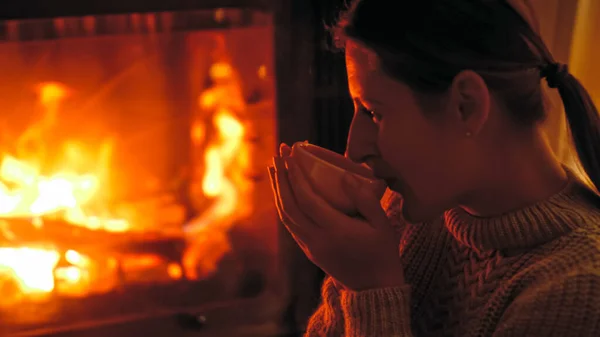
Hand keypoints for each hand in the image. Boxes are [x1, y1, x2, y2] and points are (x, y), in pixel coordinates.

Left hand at [270, 144, 403, 290]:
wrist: (374, 288)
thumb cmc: (382, 252)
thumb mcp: (382, 225)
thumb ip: (365, 199)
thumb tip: (344, 176)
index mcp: (336, 231)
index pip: (307, 199)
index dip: (296, 176)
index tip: (291, 155)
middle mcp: (317, 239)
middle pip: (289, 205)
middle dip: (282, 177)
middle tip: (279, 153)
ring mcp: (310, 247)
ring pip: (285, 216)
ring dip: (278, 190)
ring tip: (276, 167)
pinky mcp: (308, 251)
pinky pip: (289, 224)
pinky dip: (283, 205)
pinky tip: (283, 191)